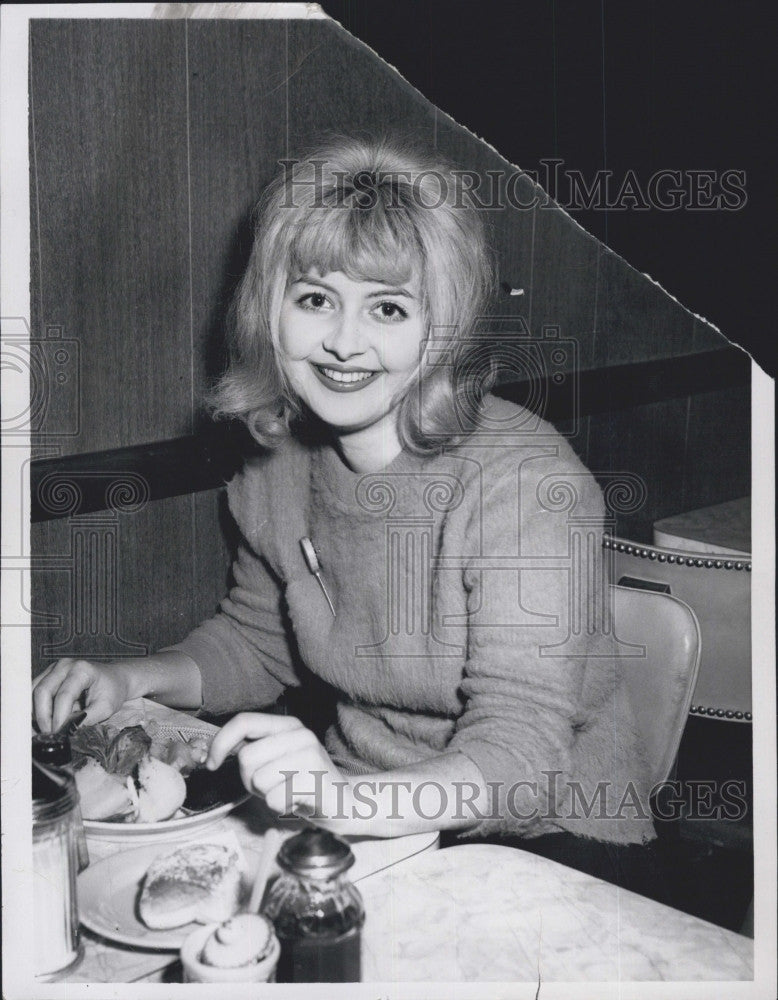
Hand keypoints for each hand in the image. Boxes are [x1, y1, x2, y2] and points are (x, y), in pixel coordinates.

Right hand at [32, 658, 131, 732]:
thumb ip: (88, 719)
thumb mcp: (106, 707)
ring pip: (34, 692)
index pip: (64, 695)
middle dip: (43, 717)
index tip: (58, 733)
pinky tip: (44, 721)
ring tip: (46, 729)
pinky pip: (34, 692)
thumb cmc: (111, 690)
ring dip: (36, 713)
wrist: (114, 678)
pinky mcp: (48, 675)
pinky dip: (36, 708)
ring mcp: (54, 668)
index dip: (59, 717)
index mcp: (82, 670)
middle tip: (49, 734)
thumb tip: (69, 732)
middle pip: (42, 691)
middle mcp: (65, 665)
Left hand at [207, 713, 349, 821]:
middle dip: (249, 781)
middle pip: (247, 757)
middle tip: (271, 787)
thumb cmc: (302, 783)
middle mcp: (300, 734)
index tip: (211, 764)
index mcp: (287, 725)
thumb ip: (254, 751)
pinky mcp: (315, 779)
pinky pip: (273, 799)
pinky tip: (296, 803)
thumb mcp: (278, 759)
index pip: (244, 721)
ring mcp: (310, 754)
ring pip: (258, 779)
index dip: (221, 742)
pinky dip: (279, 807)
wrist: (345, 802)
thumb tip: (215, 753)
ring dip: (266, 795)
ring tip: (286, 794)